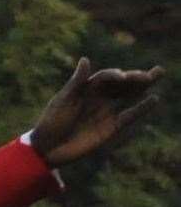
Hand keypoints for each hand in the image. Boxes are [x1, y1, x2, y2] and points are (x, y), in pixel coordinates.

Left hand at [29, 58, 164, 166]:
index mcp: (84, 88)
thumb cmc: (52, 121)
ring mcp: (106, 111)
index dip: (114, 75)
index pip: (105, 77)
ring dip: (142, 86)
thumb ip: (76, 82)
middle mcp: (98, 97)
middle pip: (121, 84)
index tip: (122, 77)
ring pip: (128, 96)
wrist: (49, 147)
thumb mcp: (63, 100)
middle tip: (156, 71)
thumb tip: (86, 59)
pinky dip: (141, 108)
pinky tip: (153, 99)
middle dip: (137, 76)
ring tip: (158, 74)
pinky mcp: (111, 127)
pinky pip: (129, 115)